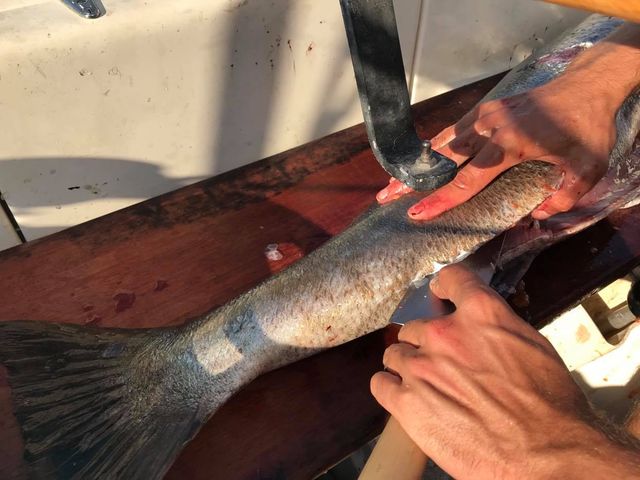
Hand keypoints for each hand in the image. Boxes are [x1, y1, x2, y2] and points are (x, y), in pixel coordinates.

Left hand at [371, 264, 639, 478]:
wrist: (546, 456)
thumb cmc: (550, 407)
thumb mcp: (533, 348)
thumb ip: (498, 328)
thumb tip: (484, 328)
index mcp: (481, 314)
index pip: (451, 279)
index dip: (444, 287)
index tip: (440, 293)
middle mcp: (445, 334)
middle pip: (417, 326)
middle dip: (427, 343)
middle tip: (443, 363)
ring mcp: (422, 367)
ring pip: (396, 353)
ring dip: (408, 365)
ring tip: (425, 385)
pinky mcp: (406, 402)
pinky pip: (381, 383)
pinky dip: (390, 388)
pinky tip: (405, 397)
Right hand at [377, 71, 616, 220]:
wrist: (586, 86)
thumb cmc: (586, 127)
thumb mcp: (587, 169)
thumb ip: (563, 196)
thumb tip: (537, 215)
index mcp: (508, 147)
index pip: (466, 180)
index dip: (439, 200)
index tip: (416, 213)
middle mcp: (489, 130)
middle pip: (440, 160)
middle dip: (411, 179)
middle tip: (385, 196)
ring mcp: (484, 116)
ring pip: (442, 143)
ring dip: (417, 163)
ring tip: (394, 180)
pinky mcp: (486, 109)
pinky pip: (454, 131)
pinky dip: (435, 148)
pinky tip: (424, 160)